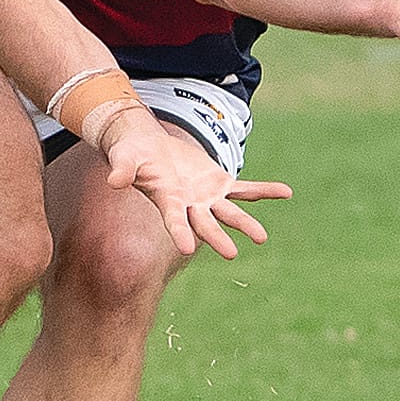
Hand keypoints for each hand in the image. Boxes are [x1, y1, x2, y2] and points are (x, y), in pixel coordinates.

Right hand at [102, 105, 292, 259]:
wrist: (147, 146)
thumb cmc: (132, 154)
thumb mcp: (124, 159)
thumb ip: (121, 170)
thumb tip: (113, 181)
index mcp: (166, 201)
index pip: (174, 220)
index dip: (179, 232)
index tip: (187, 247)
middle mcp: (189, 205)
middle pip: (205, 224)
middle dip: (218, 238)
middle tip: (231, 254)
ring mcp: (206, 197)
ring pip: (229, 213)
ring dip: (245, 223)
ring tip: (261, 238)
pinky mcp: (218, 184)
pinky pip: (244, 190)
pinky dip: (264, 191)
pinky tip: (286, 192)